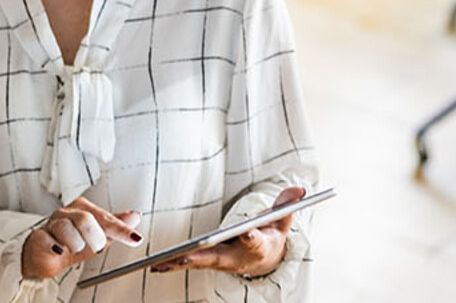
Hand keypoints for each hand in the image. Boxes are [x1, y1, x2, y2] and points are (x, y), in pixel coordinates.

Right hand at [20, 198, 143, 279]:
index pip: (106, 218)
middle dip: (94, 238)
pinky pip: (47, 240)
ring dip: (74, 245)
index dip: (121, 229)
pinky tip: (57, 250)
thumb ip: (115, 226)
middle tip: (95, 248)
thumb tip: (135, 216)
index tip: (135, 238)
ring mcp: (51, 224)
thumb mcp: (98, 235)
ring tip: (72, 249)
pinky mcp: (38, 237)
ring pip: (66, 229)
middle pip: (85, 219)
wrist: (44, 256)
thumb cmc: (71, 242)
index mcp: (82, 209)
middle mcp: (66, 213)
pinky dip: (55, 247)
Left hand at [150, 187, 303, 277]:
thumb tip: (300, 190)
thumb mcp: (281, 220)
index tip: (248, 231)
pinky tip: (156, 266)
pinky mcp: (208, 263)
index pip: (255, 241)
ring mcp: (220, 262)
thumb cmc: (269, 236)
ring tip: (160, 264)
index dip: (252, 236)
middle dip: (203, 256)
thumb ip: (287, 205)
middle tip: (187, 256)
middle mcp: (236, 257)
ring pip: (199, 263)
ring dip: (180, 264)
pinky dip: (173, 266)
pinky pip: (189, 264)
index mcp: (256, 245)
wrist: (264, 260)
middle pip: (219, 257)